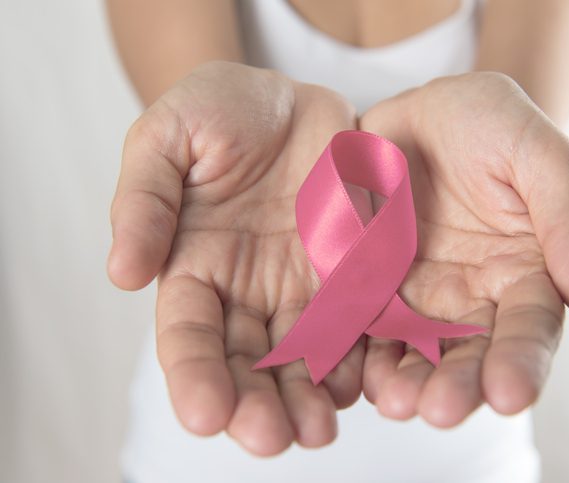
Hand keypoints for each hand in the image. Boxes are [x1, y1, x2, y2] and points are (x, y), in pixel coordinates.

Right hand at [107, 61, 358, 454]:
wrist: (294, 98)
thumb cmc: (221, 110)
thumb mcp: (168, 136)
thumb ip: (144, 201)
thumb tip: (121, 274)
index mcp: (195, 267)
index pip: (189, 335)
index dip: (195, 375)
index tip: (206, 413)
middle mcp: (249, 291)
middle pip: (248, 362)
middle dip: (257, 404)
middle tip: (272, 438)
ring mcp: (304, 288)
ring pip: (305, 356)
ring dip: (309, 398)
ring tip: (319, 429)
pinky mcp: (354, 276)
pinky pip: (360, 324)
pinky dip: (361, 358)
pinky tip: (365, 385)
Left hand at [359, 72, 568, 426]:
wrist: (422, 109)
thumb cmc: (490, 122)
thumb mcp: (537, 155)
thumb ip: (567, 223)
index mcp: (524, 272)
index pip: (528, 328)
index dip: (521, 362)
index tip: (510, 395)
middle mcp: (472, 297)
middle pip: (469, 354)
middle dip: (457, 386)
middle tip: (439, 410)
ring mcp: (417, 295)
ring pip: (414, 351)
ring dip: (406, 381)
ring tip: (394, 400)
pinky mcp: (369, 285)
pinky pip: (362, 323)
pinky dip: (359, 350)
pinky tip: (353, 371)